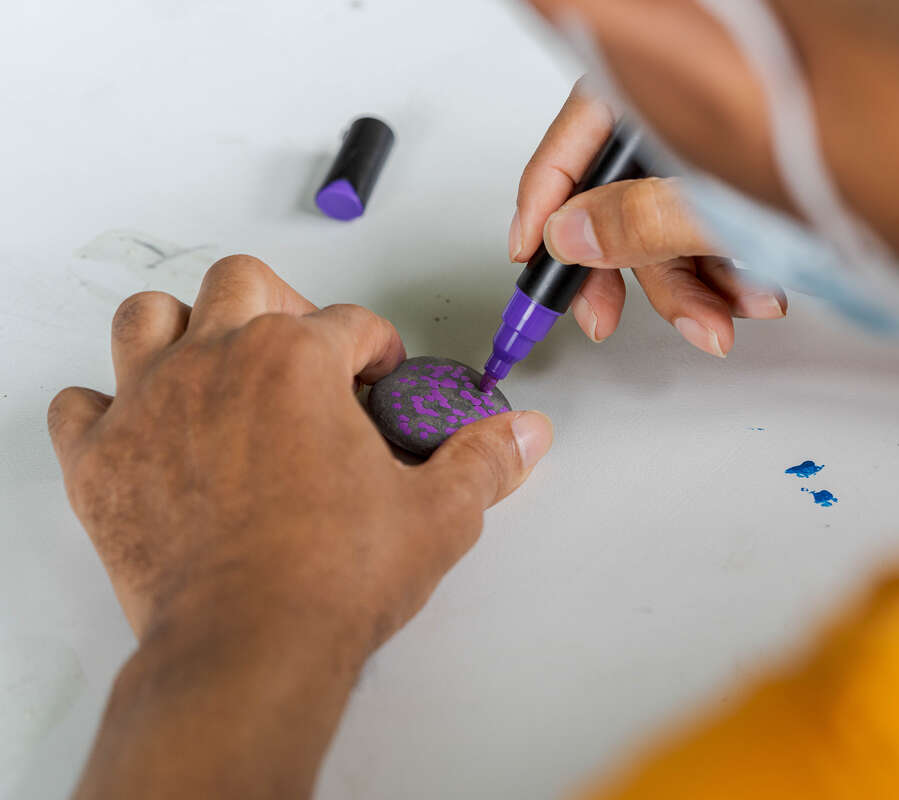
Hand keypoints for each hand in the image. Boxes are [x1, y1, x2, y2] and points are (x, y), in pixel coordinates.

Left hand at [49, 255, 553, 798]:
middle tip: (304, 356)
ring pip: (149, 316)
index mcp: (298, 360)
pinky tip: (143, 430)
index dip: (376, 347)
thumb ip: (485, 460)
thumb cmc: (331, 578)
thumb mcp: (438, 514)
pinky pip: (80, 404)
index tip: (380, 378)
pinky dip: (107, 408)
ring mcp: (151, 405)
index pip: (350, 322)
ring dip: (182, 328)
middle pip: (243, 283)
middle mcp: (218, 362)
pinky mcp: (103, 461)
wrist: (249, 647)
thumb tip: (524, 434)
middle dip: (282, 305)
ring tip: (217, 364)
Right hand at [525, 1, 898, 379]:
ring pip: (676, 222)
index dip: (535, 209)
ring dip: (696, 280)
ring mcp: (721, 142)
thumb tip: (567, 236)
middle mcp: (681, 110)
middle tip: (615, 325)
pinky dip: (734, 263)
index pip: (562, 146)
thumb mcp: (717, 179)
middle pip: (619, 201)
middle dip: (630, 274)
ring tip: (738, 309)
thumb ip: (635, 213)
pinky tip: (761, 285)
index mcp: (651, 83)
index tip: (523, 262)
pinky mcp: (758, 172)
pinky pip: (724, 223)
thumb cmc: (823, 115)